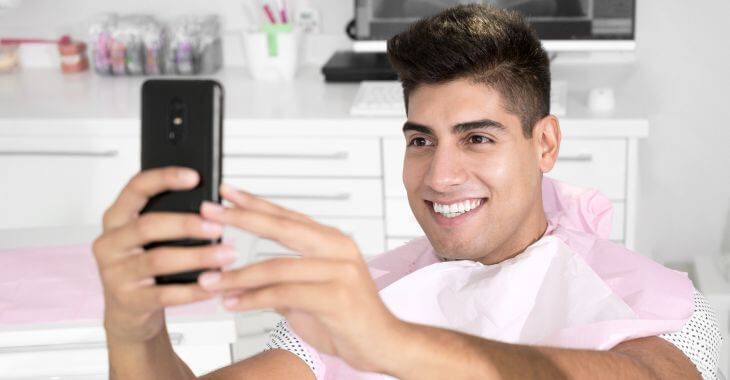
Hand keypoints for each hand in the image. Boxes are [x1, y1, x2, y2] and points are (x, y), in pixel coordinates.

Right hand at [91, 167, 236, 343]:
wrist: (127, 310)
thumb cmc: (144, 265)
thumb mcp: (148, 238)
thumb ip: (168, 217)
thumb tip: (211, 205)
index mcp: (116, 218)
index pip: (136, 188)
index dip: (164, 179)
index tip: (194, 176)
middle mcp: (110, 243)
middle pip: (148, 226)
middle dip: (186, 225)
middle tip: (218, 226)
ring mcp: (115, 273)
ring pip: (158, 260)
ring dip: (197, 257)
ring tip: (226, 255)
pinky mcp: (129, 300)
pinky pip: (166, 294)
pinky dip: (194, 290)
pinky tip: (215, 285)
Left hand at [198, 184, 403, 372]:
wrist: (383, 344)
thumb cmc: (347, 319)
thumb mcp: (308, 293)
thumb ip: (280, 280)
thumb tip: (240, 277)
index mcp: (331, 241)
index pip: (286, 216)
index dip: (254, 204)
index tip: (225, 193)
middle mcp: (338, 249)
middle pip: (282, 228)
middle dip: (241, 219)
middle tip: (210, 213)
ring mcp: (340, 271)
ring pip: (278, 266)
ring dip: (237, 275)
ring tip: (209, 279)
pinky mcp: (337, 297)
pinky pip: (285, 294)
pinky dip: (254, 299)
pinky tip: (233, 302)